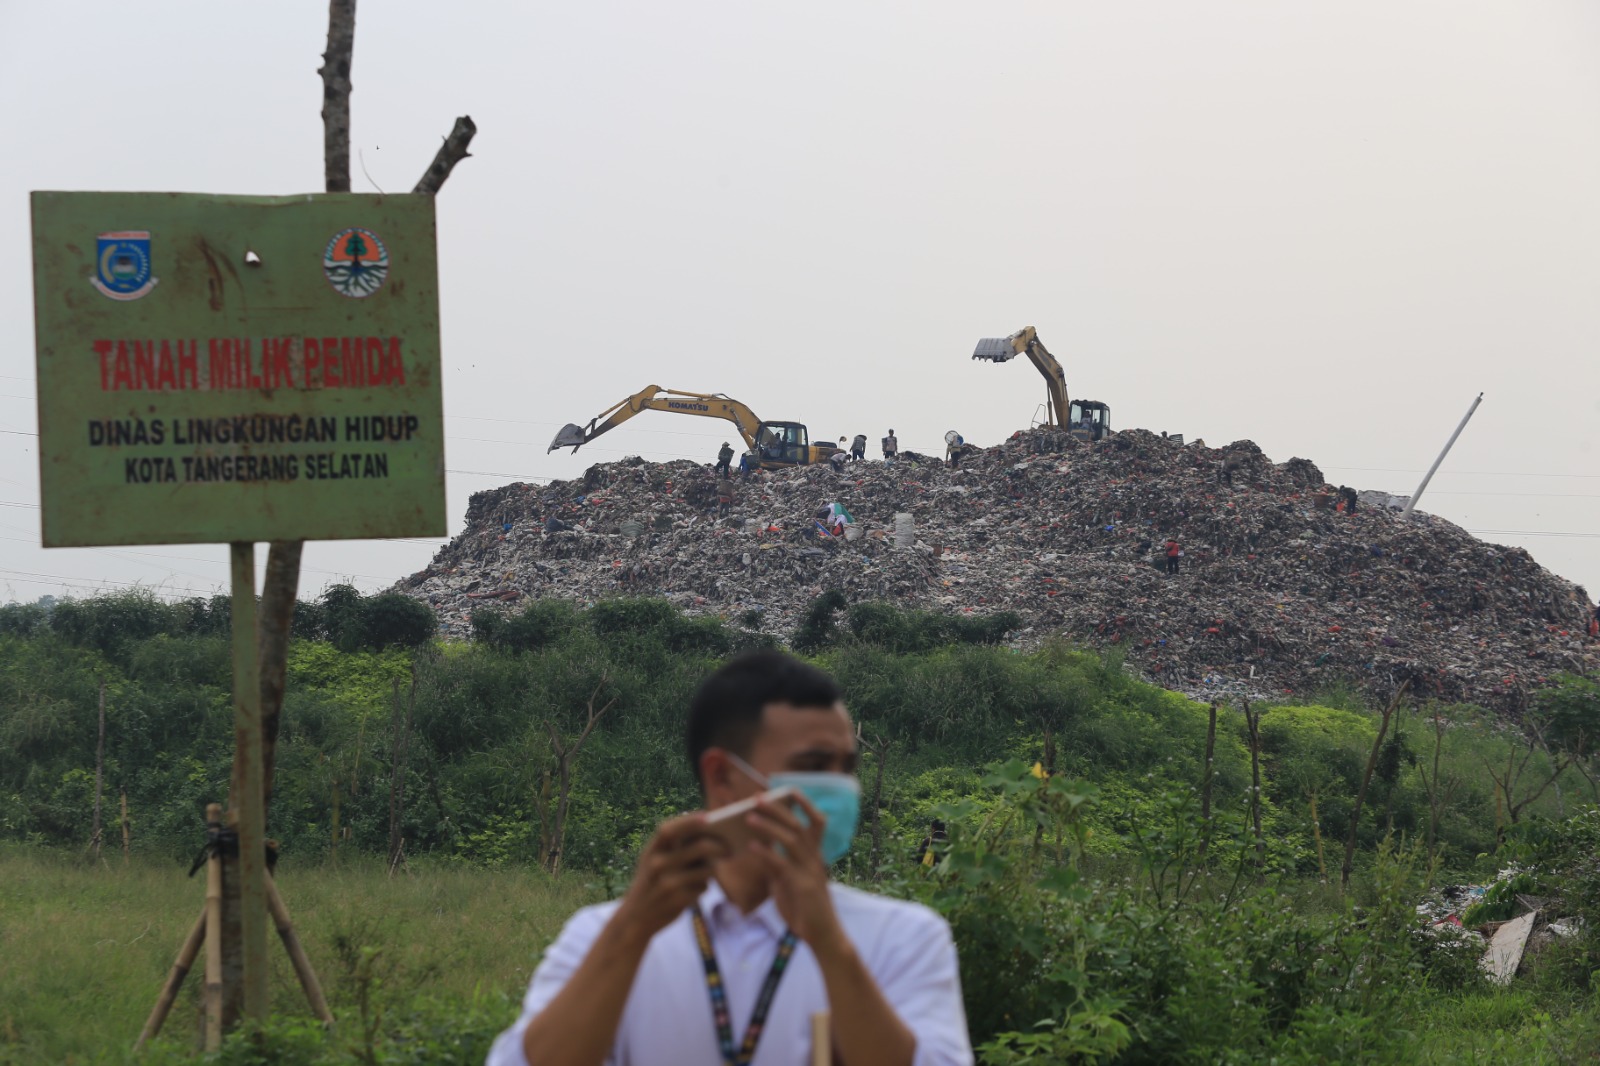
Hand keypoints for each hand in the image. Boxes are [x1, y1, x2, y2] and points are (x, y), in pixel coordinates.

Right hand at [613, 813, 727, 946]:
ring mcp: (669, 883)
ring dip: (715, 867)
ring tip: (716, 866)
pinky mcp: (679, 900)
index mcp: (651, 851)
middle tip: (729, 847)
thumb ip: (671, 847)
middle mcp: (658, 865)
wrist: (636, 917)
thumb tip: (706, 832)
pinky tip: (699, 887)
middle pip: (699, 847)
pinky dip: (705, 885)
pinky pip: (704, 886)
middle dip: (719, 846)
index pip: (669, 829)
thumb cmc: (650, 882)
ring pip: (708, 868)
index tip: (708, 817)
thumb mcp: (651, 861)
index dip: (688, 821)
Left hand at [744, 793, 846, 955]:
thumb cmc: (805, 909)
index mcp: (815, 856)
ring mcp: (811, 871)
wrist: (822, 935)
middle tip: (758, 798)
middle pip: (798, 826)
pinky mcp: (803, 886)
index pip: (816, 822)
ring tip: (749, 818)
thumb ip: (777, 865)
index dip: (804, 804)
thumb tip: (760, 849)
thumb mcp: (788, 883)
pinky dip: (766, 853)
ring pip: (791, 840)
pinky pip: (783, 864)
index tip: (789, 789)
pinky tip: (752, 847)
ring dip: (769, 826)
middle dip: (778, 809)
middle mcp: (815, 859)